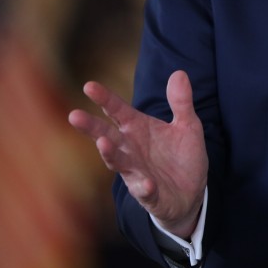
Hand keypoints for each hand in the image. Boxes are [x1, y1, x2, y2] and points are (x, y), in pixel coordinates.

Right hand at [68, 70, 207, 238]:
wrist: (192, 193)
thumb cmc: (182, 156)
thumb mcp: (188, 125)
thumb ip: (181, 102)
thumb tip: (179, 73)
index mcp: (138, 129)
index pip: (117, 110)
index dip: (104, 98)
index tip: (89, 85)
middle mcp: (131, 150)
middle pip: (107, 135)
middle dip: (91, 127)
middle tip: (74, 115)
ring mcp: (138, 173)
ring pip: (119, 163)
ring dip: (110, 154)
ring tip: (104, 144)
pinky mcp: (151, 195)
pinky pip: (145, 191)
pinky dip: (144, 187)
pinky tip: (147, 183)